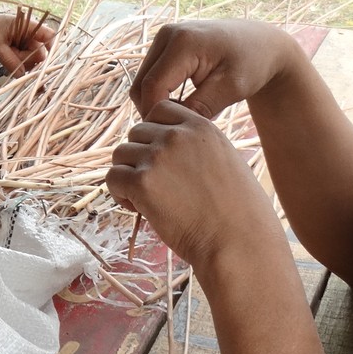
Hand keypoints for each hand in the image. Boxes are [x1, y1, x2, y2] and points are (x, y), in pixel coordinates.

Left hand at [0, 10, 54, 76]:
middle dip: (28, 59)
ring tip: (6, 56)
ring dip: (21, 62)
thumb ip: (11, 60)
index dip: (50, 48)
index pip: (48, 35)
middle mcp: (29, 34)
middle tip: (12, 57)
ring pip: (31, 58)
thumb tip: (22, 75)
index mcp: (27, 26)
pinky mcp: (18, 47)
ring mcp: (24, 41)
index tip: (39, 61)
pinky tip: (7, 59)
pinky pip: (23, 59)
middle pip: (39, 51)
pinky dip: (17, 63)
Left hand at [107, 99, 277, 269]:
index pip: (160, 110)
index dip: (154, 133)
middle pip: (136, 133)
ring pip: (121, 154)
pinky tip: (138, 209)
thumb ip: (197, 147)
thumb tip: (164, 146)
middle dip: (140, 156)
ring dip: (128, 175)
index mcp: (201, 126)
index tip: (161, 158)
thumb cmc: (239, 212)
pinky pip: (113, 178)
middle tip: (156, 185)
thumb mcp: (226, 161)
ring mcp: (158, 157)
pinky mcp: (142, 183)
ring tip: (146, 199)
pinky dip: (119, 194)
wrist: (239, 243)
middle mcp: (177, 136)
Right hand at [129, 19, 296, 118]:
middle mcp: (167, 34)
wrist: (261, 43)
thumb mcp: (232, 88)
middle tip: (176, 132)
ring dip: (155, 103)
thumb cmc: (252, 64)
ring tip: (183, 118)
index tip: (172, 137)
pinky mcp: (164, 45)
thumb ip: (201, 107)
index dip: (156, 115)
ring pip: (142, 82)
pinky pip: (150, 76)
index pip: (152, 87)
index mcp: (183, 42)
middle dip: (153, 112)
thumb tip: (171, 128)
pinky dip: (160, 94)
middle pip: (141, 85)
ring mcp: (163, 37)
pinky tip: (182, 105)